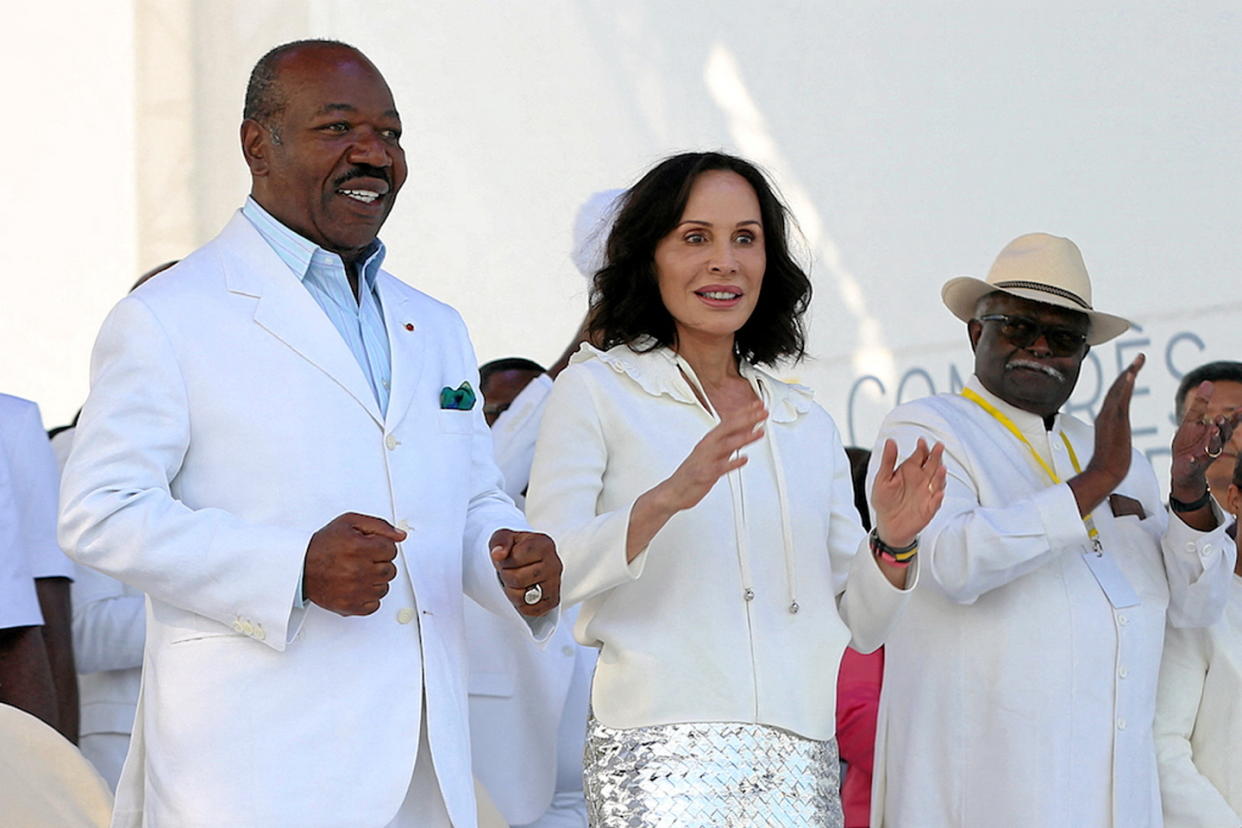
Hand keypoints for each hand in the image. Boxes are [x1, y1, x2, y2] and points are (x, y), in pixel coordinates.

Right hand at [304, 513, 404, 615]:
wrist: (300, 566)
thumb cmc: (324, 545)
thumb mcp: (350, 523)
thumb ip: (379, 526)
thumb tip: (400, 536)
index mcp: (359, 548)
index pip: (392, 550)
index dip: (382, 547)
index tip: (370, 547)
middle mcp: (358, 571)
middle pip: (390, 570)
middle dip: (380, 563)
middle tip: (363, 559)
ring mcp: (354, 591)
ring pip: (384, 587)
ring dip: (375, 580)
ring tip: (358, 572)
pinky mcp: (350, 606)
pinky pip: (375, 604)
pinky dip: (369, 597)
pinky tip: (358, 586)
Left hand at [491, 530, 561, 616]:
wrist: (527, 561)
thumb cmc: (515, 548)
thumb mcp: (504, 537)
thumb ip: (500, 541)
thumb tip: (498, 554)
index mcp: (544, 545)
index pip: (515, 558)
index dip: (504, 560)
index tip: (507, 557)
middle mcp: (555, 564)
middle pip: (517, 579)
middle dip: (506, 576)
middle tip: (509, 570)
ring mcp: (555, 584)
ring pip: (522, 597)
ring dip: (511, 591)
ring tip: (515, 581)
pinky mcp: (553, 601)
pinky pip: (529, 610)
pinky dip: (520, 604)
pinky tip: (522, 591)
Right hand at [651, 400, 766, 513]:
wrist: (674, 490)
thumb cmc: (694, 470)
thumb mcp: (713, 452)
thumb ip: (730, 441)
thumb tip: (747, 429)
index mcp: (710, 439)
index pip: (728, 420)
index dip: (744, 411)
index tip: (758, 404)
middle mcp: (708, 446)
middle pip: (728, 428)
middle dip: (747, 419)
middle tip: (762, 412)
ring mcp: (706, 459)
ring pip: (726, 445)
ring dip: (744, 437)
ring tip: (759, 433)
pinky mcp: (705, 474)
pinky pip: (720, 467)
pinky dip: (733, 463)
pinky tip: (744, 459)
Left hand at [872, 437, 946, 548]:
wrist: (888, 524)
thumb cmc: (885, 500)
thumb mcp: (883, 478)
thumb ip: (888, 460)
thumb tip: (890, 441)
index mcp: (910, 470)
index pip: (920, 455)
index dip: (922, 448)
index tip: (921, 441)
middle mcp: (922, 479)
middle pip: (933, 465)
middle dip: (937, 456)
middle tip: (939, 447)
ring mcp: (928, 493)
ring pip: (938, 482)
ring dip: (941, 476)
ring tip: (942, 468)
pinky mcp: (930, 508)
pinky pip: (935, 502)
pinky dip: (938, 498)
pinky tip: (938, 493)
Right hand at [1068, 354, 1142, 515]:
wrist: (1104, 473)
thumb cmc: (1109, 464)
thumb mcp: (1113, 444)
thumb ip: (1114, 434)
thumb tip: (1115, 434)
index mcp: (1106, 418)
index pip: (1116, 395)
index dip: (1125, 381)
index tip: (1133, 370)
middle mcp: (1106, 414)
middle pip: (1118, 387)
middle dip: (1129, 371)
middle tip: (1141, 358)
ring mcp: (1109, 417)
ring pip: (1119, 390)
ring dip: (1129, 373)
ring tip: (1139, 360)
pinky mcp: (1114, 421)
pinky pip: (1119, 399)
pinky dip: (1124, 385)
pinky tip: (1130, 374)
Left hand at [1170, 379, 1241, 499]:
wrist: (1181, 467)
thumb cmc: (1189, 442)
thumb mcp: (1193, 421)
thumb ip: (1200, 405)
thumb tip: (1208, 382)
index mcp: (1214, 433)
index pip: (1227, 425)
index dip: (1235, 418)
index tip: (1241, 409)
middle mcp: (1213, 444)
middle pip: (1223, 435)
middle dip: (1223, 427)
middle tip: (1220, 418)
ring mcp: (1204, 456)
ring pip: (1213, 449)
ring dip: (1213, 440)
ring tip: (1212, 430)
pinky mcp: (1192, 466)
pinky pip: (1194, 464)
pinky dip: (1193, 461)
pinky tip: (1191, 458)